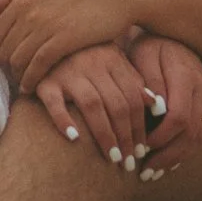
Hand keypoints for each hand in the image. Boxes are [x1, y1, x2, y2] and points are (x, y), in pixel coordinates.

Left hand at [0, 0, 145, 89]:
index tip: (3, 62)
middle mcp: (30, 10)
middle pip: (3, 48)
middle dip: (5, 66)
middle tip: (13, 75)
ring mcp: (46, 25)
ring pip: (17, 59)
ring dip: (17, 76)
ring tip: (22, 83)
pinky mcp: (63, 40)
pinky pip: (37, 66)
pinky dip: (31, 80)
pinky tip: (31, 88)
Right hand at [31, 44, 150, 169]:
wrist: (45, 38)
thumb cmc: (84, 54)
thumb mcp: (112, 60)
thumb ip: (132, 80)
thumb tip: (157, 105)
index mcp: (112, 59)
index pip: (133, 97)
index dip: (140, 126)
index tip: (143, 150)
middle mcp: (92, 64)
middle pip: (116, 104)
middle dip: (126, 136)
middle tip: (129, 162)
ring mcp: (67, 72)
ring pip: (92, 105)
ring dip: (105, 134)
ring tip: (112, 158)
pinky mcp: (44, 81)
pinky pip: (54, 102)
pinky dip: (64, 120)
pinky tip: (74, 138)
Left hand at [129, 34, 201, 172]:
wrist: (171, 35)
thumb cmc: (149, 46)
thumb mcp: (142, 56)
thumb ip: (149, 81)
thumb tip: (157, 110)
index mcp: (186, 75)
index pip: (179, 116)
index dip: (161, 137)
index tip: (141, 147)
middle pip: (192, 131)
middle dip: (168, 155)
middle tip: (145, 171)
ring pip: (200, 136)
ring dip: (177, 157)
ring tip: (154, 172)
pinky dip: (185, 150)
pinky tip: (168, 162)